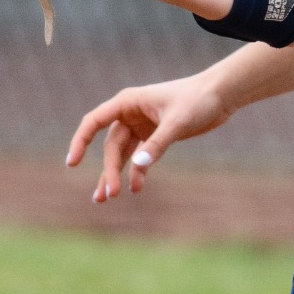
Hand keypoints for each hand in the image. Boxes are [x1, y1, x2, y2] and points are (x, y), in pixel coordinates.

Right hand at [65, 72, 231, 201]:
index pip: (94, 122)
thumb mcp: (178, 123)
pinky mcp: (154, 136)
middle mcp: (130, 113)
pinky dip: (137, 172)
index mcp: (128, 102)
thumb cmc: (198, 100)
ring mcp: (142, 125)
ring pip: (122, 154)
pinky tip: (136, 188)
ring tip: (108, 198)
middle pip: (111, 146)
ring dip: (115, 174)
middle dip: (109, 171)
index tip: (72, 163)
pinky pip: (140, 157)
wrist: (221, 95)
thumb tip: (138, 167)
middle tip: (110, 195)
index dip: (80, 142)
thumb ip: (158, 145)